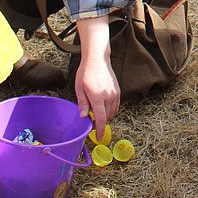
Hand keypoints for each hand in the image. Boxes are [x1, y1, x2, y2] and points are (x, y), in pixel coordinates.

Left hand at [74, 16, 119, 135]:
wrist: (98, 59)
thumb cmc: (85, 72)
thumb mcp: (79, 88)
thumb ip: (82, 103)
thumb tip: (83, 117)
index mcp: (97, 97)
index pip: (101, 119)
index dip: (100, 130)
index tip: (99, 137)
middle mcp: (108, 96)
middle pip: (107, 117)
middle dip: (100, 122)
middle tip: (91, 122)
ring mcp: (114, 94)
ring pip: (112, 112)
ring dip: (105, 116)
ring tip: (96, 113)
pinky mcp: (118, 91)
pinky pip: (116, 105)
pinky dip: (111, 110)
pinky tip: (103, 107)